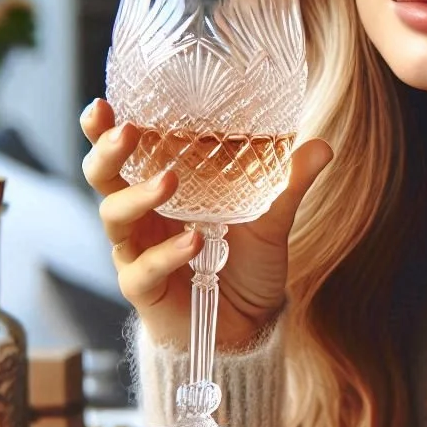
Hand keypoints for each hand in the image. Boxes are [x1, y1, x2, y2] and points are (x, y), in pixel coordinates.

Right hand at [80, 99, 332, 349]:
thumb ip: (288, 184)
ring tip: (169, 181)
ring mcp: (139, 250)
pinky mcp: (145, 287)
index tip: (106, 102)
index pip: (127, 151)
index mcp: (163, 190)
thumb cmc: (247, 264)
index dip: (108, 128)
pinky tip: (193, 241)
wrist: (248, 325)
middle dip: (108, 152)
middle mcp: (143, 215)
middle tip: (128, 132)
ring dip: (139, 195)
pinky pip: (144, 267)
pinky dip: (167, 252)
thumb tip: (322, 146)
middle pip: (104, 177)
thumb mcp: (271, 220)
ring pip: (114, 217)